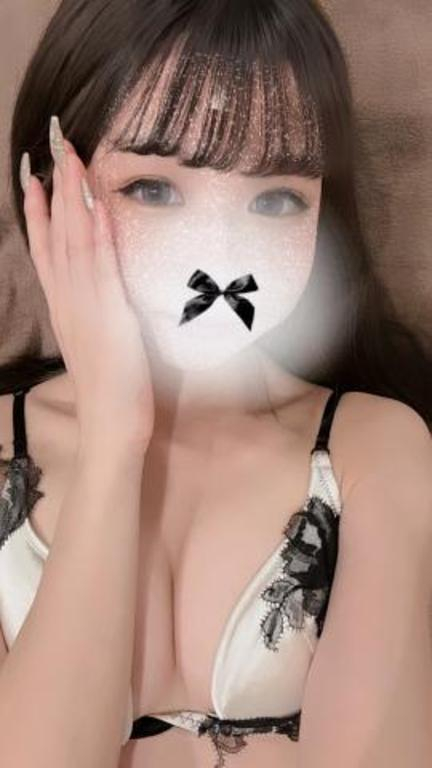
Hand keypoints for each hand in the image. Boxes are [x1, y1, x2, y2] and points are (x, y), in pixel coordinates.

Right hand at [21, 118, 154, 445]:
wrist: (111, 423)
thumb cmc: (107, 386)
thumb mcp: (93, 341)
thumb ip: (91, 311)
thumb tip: (96, 286)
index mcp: (63, 306)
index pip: (45, 250)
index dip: (37, 213)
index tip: (33, 177)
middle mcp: (68, 301)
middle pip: (56, 237)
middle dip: (54, 190)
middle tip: (53, 146)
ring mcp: (87, 306)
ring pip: (74, 244)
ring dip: (73, 200)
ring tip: (70, 160)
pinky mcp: (111, 315)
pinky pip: (101, 268)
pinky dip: (97, 236)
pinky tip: (97, 208)